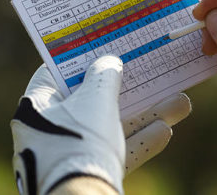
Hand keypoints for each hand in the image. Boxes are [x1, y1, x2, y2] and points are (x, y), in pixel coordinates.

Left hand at [11, 55, 191, 193]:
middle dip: (126, 88)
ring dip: (144, 115)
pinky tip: (165, 131)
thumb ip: (104, 75)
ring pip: (111, 125)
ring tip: (178, 102)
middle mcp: (50, 129)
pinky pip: (114, 150)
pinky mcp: (87, 170)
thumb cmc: (81, 143)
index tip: (99, 46)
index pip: (56, 72)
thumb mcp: (95, 100)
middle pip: (92, 99)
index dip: (78, 57)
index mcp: (38, 107)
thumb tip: (109, 61)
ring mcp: (69, 152)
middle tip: (144, 70)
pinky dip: (138, 141)